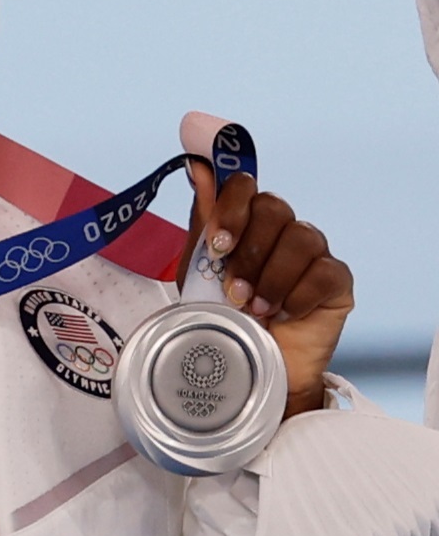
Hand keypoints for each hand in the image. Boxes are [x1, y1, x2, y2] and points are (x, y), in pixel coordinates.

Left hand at [181, 167, 353, 418]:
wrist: (251, 367)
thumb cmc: (224, 313)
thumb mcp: (203, 269)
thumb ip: (205, 219)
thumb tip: (197, 167)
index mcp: (249, 218)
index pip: (245, 185)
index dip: (231, 208)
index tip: (218, 245)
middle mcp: (284, 228)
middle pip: (274, 208)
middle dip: (249, 251)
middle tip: (234, 290)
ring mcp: (314, 252)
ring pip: (300, 238)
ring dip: (271, 278)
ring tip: (255, 310)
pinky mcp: (337, 281)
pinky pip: (324, 272)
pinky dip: (299, 296)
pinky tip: (284, 315)